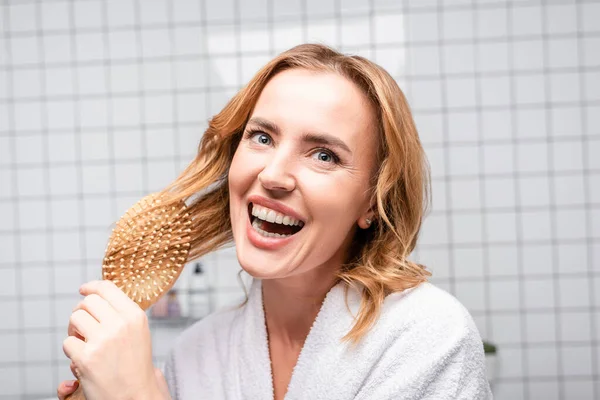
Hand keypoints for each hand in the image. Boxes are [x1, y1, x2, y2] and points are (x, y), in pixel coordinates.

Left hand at [62, 280, 165, 399]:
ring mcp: (103, 340)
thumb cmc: (135, 366)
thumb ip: (121, 313)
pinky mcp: (87, 358)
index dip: (91, 286)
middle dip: (81, 312)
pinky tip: (84, 361)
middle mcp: (120, 324)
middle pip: (88, 302)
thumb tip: (96, 294)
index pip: (107, 288)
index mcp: (135, 316)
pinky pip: (67, 343)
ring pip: (75, 319)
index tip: (83, 289)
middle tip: (83, 326)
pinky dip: (71, 352)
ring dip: (74, 330)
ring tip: (83, 343)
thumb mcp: (138, 332)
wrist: (136, 396)